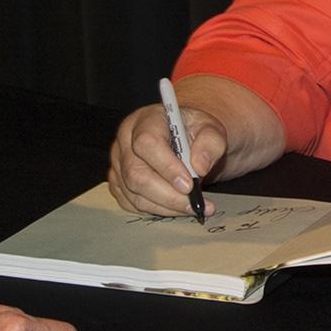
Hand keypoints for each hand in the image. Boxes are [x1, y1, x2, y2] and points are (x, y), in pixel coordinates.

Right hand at [107, 103, 224, 217]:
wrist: (188, 143)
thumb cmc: (195, 133)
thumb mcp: (211, 130)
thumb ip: (210, 144)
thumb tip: (199, 167)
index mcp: (145, 120)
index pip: (146, 143)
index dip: (166, 167)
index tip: (189, 185)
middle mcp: (125, 140)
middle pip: (136, 173)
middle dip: (168, 195)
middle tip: (194, 204)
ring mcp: (119, 163)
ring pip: (134, 193)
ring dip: (166, 206)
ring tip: (193, 207)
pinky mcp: (118, 183)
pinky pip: (132, 204)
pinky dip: (157, 210)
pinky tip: (177, 207)